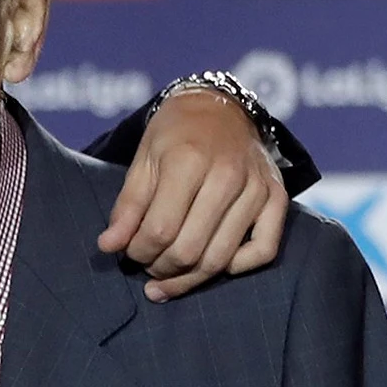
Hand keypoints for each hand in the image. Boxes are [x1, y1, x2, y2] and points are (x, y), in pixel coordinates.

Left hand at [97, 87, 289, 301]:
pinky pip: (263, 251)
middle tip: (148, 265)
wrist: (220, 107)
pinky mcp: (277, 198)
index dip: (138, 251)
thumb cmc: (175, 135)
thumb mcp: (143, 162)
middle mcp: (228, 176)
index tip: (130, 251)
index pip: (160, 230)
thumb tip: (108, 247)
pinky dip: (237, 267)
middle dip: (160, 268)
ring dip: (189, 278)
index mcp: (189, 161)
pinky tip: (214, 265)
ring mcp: (258, 188)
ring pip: (221, 259)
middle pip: (190, 250)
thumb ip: (127, 207)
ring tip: (168, 275)